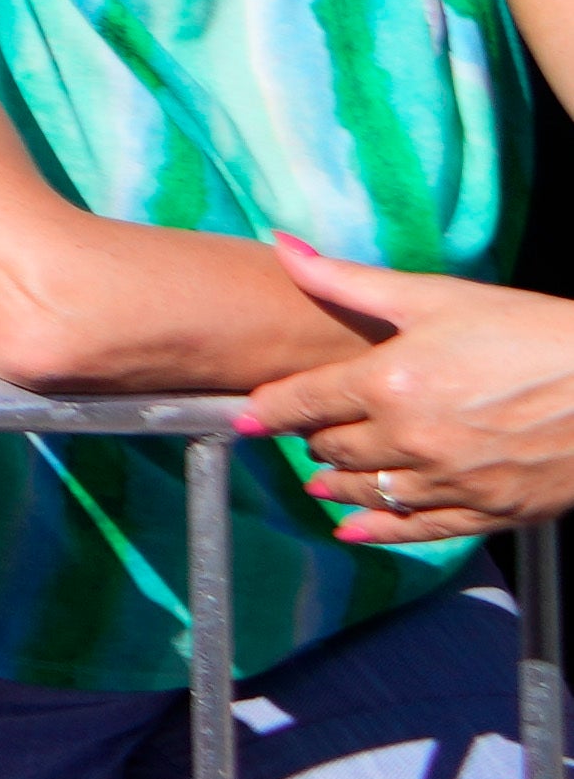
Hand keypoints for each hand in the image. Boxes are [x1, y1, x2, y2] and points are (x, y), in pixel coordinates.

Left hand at [235, 240, 573, 535]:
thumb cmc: (531, 330)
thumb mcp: (438, 296)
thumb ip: (349, 281)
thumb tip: (282, 247)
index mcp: (388, 381)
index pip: (303, 402)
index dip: (270, 409)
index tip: (247, 416)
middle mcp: (410, 438)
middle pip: (332, 448)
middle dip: (313, 439)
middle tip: (305, 433)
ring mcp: (450, 480)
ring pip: (368, 492)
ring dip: (337, 485)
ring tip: (319, 480)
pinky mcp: (489, 510)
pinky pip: (418, 529)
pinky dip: (379, 531)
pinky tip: (354, 530)